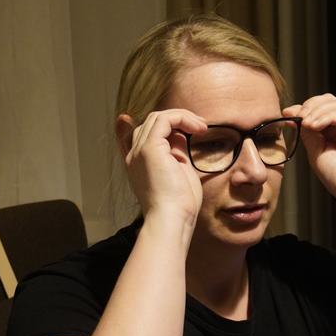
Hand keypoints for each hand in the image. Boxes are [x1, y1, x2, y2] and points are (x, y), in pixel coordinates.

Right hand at [118, 109, 206, 223]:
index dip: (155, 124)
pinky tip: (198, 129)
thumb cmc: (179, 205)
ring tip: (201, 128)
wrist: (172, 219)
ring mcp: (139, 150)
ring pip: (158, 118)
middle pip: (152, 123)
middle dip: (178, 120)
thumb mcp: (179, 172)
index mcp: (138, 164)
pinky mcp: (150, 148)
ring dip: (183, 117)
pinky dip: (183, 118)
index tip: (179, 121)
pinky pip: (165, 119)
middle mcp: (134, 155)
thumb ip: (176, 152)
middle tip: (201, 127)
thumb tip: (181, 135)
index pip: (138, 135)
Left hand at [283, 94, 335, 207]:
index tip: (286, 113)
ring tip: (305, 123)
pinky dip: (326, 116)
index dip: (302, 108)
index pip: (318, 110)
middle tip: (296, 116)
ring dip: (315, 111)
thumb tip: (298, 116)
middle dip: (309, 106)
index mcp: (334, 132)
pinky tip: (314, 125)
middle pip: (327, 101)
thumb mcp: (316, 153)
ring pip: (334, 104)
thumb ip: (309, 134)